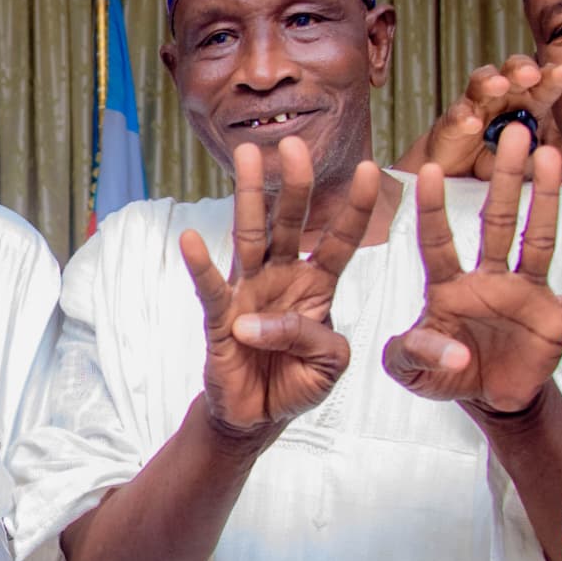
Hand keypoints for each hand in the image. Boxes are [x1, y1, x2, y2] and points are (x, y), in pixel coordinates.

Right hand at [179, 136, 378, 439]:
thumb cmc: (296, 381)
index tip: (371, 169)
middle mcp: (281, 278)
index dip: (355, 208)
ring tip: (248, 157)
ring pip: (250, 237)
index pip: (340, 241)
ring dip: (249, 196)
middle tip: (295, 144)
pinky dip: (200, 265)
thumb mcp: (330, 363)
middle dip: (295, 185)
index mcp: (316, 286)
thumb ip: (315, 338)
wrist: (260, 416)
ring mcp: (249, 293)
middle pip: (291, 224)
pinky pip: (212, 288)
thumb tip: (264, 323)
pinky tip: (190, 238)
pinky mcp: (221, 318)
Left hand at [382, 126, 561, 413]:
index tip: (430, 169)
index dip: (433, 210)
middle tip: (514, 132)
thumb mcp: (412, 372)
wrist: (491, 399)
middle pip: (498, 222)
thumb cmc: (446, 372)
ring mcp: (528, 294)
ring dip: (546, 201)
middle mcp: (490, 279)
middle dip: (506, 180)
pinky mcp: (559, 318)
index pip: (438, 243)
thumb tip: (454, 354)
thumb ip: (414, 356)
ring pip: (539, 240)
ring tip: (551, 158)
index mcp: (448, 287)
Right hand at [396, 56, 561, 180]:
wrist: (456, 176)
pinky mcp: (451, 123)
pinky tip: (473, 124)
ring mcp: (475, 106)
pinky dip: (464, 118)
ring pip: (481, 83)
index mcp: (527, 103)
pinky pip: (457, 116)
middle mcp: (502, 98)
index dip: (554, 76)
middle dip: (522, 69)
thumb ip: (542, 160)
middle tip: (531, 75)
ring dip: (491, 81)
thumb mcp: (526, 162)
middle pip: (512, 72)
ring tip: (500, 85)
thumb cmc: (495, 161)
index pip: (544, 84)